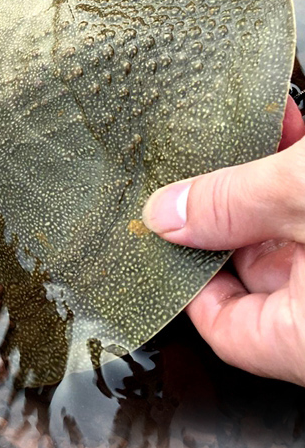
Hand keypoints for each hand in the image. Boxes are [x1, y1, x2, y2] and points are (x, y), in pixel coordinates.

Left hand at [142, 97, 304, 385]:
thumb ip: (232, 205)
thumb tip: (165, 213)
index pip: (223, 326)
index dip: (181, 280)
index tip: (156, 236)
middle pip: (253, 267)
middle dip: (219, 206)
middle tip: (184, 164)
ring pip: (287, 228)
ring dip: (260, 175)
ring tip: (231, 129)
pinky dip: (296, 167)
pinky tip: (281, 121)